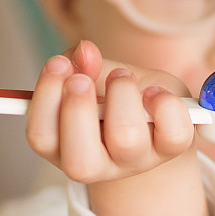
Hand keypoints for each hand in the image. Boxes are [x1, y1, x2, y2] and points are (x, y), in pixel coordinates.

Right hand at [25, 40, 195, 184]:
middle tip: (83, 79)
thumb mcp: (96, 76)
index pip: (41, 138)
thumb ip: (84, 64)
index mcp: (66, 147)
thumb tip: (84, 50)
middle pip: (80, 161)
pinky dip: (165, 104)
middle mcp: (99, 164)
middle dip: (78, 110)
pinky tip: (155, 93)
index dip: (45, 99)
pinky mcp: (171, 151)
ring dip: (122, 96)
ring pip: (127, 140)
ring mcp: (137, 161)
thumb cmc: (118, 95)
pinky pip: (172, 134)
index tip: (58, 64)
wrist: (159, 110)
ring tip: (123, 77)